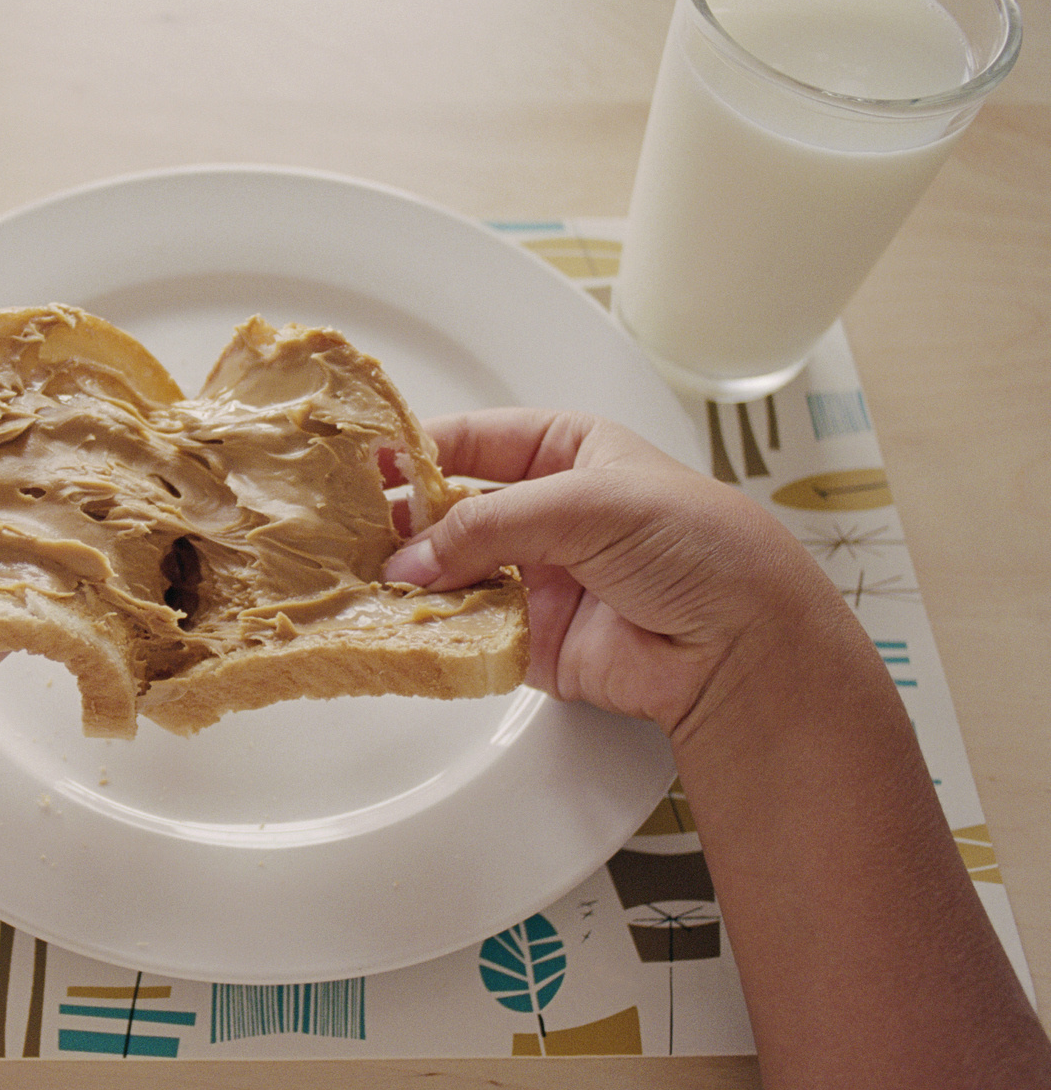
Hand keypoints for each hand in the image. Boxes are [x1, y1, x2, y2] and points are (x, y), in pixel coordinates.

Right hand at [384, 408, 849, 737]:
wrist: (741, 648)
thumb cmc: (698, 547)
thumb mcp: (589, 503)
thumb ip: (493, 522)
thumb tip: (417, 557)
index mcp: (568, 453)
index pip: (475, 441)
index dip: (418, 448)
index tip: (366, 462)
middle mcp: (547, 512)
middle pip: (452, 508)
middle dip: (404, 518)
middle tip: (348, 526)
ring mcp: (536, 577)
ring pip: (451, 570)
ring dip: (410, 576)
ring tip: (359, 576)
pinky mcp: (530, 640)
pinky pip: (466, 628)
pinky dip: (432, 627)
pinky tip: (399, 621)